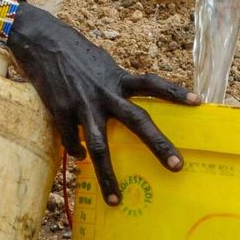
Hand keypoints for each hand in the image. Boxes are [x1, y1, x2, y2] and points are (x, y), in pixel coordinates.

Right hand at [6, 4, 196, 203]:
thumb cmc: (74, 51)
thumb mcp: (102, 64)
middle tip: (177, 166)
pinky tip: (80, 157)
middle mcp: (105, 92)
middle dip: (158, 145)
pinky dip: (77, 152)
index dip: (175, 93)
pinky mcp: (61, 111)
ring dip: (107, 176)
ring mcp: (83, 103)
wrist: (40, 40)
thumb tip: (125, 101)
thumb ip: (114, 84)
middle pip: (137, 121)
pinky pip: (72, 141)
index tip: (198, 102)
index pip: (152, 84)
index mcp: (117, 77)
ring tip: (115, 199)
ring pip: (99, 146)